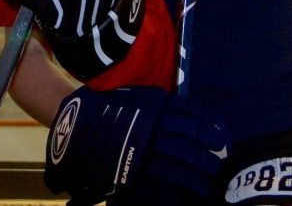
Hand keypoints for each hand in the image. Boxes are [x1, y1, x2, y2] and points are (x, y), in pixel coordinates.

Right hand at [45, 85, 228, 205]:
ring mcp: (138, 153)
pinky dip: (172, 191)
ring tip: (209, 185)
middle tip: (220, 166)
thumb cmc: (103, 106)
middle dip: (207, 158)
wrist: (69, 122)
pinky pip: (156, 185)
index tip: (222, 138)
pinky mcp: (127, 173)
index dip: (209, 130)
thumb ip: (157, 104)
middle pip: (188, 146)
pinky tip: (184, 194)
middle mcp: (148, 131)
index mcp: (151, 110)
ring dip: (196, 178)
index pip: (190, 120)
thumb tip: (186, 114)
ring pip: (176, 169)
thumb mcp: (132, 97)